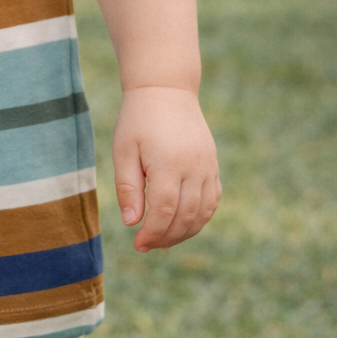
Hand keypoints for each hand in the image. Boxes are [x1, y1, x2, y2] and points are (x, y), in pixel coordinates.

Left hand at [112, 86, 220, 251]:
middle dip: (166, 237)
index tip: (138, 243)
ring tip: (162, 240)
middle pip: (186, 216)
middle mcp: (194, 167)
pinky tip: (181, 224)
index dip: (153, 232)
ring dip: (184, 232)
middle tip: (146, 245)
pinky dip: (200, 218)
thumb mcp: (124, 150)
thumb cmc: (138, 120)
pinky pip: (212, 200)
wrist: (167, 91)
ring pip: (203, 212)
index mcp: (169, 163)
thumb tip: (132, 222)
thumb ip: (127, 187)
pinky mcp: (212, 165)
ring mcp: (207, 167)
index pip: (164, 210)